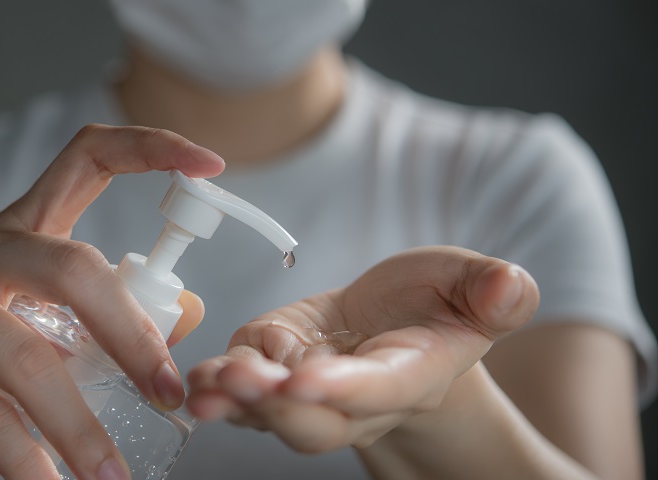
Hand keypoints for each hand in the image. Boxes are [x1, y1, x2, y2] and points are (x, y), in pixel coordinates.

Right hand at [0, 125, 222, 479]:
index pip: (86, 158)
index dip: (149, 148)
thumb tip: (186, 321)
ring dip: (81, 427)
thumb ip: (106, 320)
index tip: (209, 164)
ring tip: (113, 477)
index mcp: (17, 230)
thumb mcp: (44, 331)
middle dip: (132, 337)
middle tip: (168, 396)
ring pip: (30, 357)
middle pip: (72, 266)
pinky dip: (25, 457)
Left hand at [185, 246, 538, 452]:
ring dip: (235, 400)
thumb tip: (510, 284)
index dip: (345, 390)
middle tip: (242, 381)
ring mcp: (306, 389)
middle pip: (314, 421)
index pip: (377, 391)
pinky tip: (194, 376)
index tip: (309, 378)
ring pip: (269, 412)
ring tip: (206, 384)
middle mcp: (354, 399)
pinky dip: (214, 384)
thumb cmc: (436, 303)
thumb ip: (492, 292)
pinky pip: (240, 389)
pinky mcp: (271, 367)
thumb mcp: (470, 285)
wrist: (396, 321)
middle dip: (276, 406)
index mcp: (409, 376)